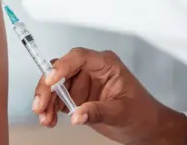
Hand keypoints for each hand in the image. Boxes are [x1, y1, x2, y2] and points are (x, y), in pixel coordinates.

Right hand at [33, 48, 186, 144]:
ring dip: (46, 100)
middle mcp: (90, 69)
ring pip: (55, 85)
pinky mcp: (76, 95)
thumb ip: (98, 112)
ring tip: (45, 117)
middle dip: (47, 87)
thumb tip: (76, 114)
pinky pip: (57, 98)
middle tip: (40, 104)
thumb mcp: (122, 112)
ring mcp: (82, 82)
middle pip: (61, 70)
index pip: (78, 57)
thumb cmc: (142, 114)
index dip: (62, 66)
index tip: (51, 80)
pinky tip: (49, 119)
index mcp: (105, 64)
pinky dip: (50, 108)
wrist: (146, 129)